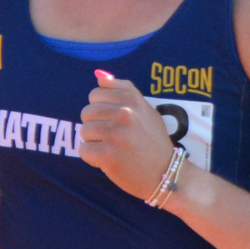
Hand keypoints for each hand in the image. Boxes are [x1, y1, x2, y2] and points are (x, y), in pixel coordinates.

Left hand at [77, 71, 176, 199]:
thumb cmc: (152, 141)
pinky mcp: (108, 155)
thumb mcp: (145, 109)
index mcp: (132, 100)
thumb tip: (99, 75)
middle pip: (87, 112)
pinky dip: (92, 157)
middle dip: (96, 125)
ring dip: (94, 142)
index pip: (96, 94)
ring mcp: (116, 135)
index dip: (101, 109)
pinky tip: (108, 160)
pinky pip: (84, 149)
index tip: (114, 120)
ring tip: (112, 148)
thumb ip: (123, 89)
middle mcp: (125, 114)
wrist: (166, 173)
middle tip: (114, 138)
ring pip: (84, 131)